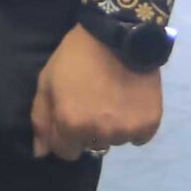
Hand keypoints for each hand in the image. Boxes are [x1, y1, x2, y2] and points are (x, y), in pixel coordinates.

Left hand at [31, 24, 161, 160]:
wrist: (117, 37)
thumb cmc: (75, 58)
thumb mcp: (47, 82)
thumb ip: (41, 119)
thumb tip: (41, 153)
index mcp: (71, 125)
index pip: (66, 153)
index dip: (65, 137)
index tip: (70, 118)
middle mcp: (100, 133)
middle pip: (91, 146)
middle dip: (88, 130)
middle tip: (92, 103)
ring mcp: (127, 130)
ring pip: (115, 141)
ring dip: (111, 127)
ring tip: (111, 100)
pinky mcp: (149, 124)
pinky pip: (138, 137)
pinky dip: (133, 124)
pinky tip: (128, 103)